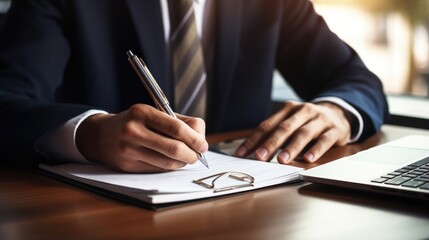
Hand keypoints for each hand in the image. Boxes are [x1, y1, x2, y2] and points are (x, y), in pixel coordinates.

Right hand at [75, 104, 207, 172]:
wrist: (102, 135)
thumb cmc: (136, 123)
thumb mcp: (154, 113)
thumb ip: (179, 122)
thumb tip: (201, 140)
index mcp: (142, 112)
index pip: (176, 128)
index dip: (195, 139)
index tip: (203, 145)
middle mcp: (133, 130)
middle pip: (174, 148)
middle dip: (192, 155)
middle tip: (197, 156)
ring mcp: (129, 149)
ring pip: (167, 163)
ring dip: (182, 163)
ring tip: (185, 158)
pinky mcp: (127, 165)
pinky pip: (157, 170)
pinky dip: (169, 167)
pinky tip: (170, 162)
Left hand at [235, 101, 351, 163]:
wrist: (339, 113)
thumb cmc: (307, 122)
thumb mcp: (290, 123)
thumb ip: (274, 134)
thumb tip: (251, 152)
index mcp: (288, 109)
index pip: (267, 125)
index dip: (253, 139)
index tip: (242, 154)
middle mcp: (303, 111)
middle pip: (284, 128)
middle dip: (271, 143)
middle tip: (259, 157)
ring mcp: (320, 119)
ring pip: (304, 133)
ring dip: (292, 147)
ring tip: (281, 160)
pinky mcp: (335, 130)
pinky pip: (325, 140)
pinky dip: (316, 150)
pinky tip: (308, 159)